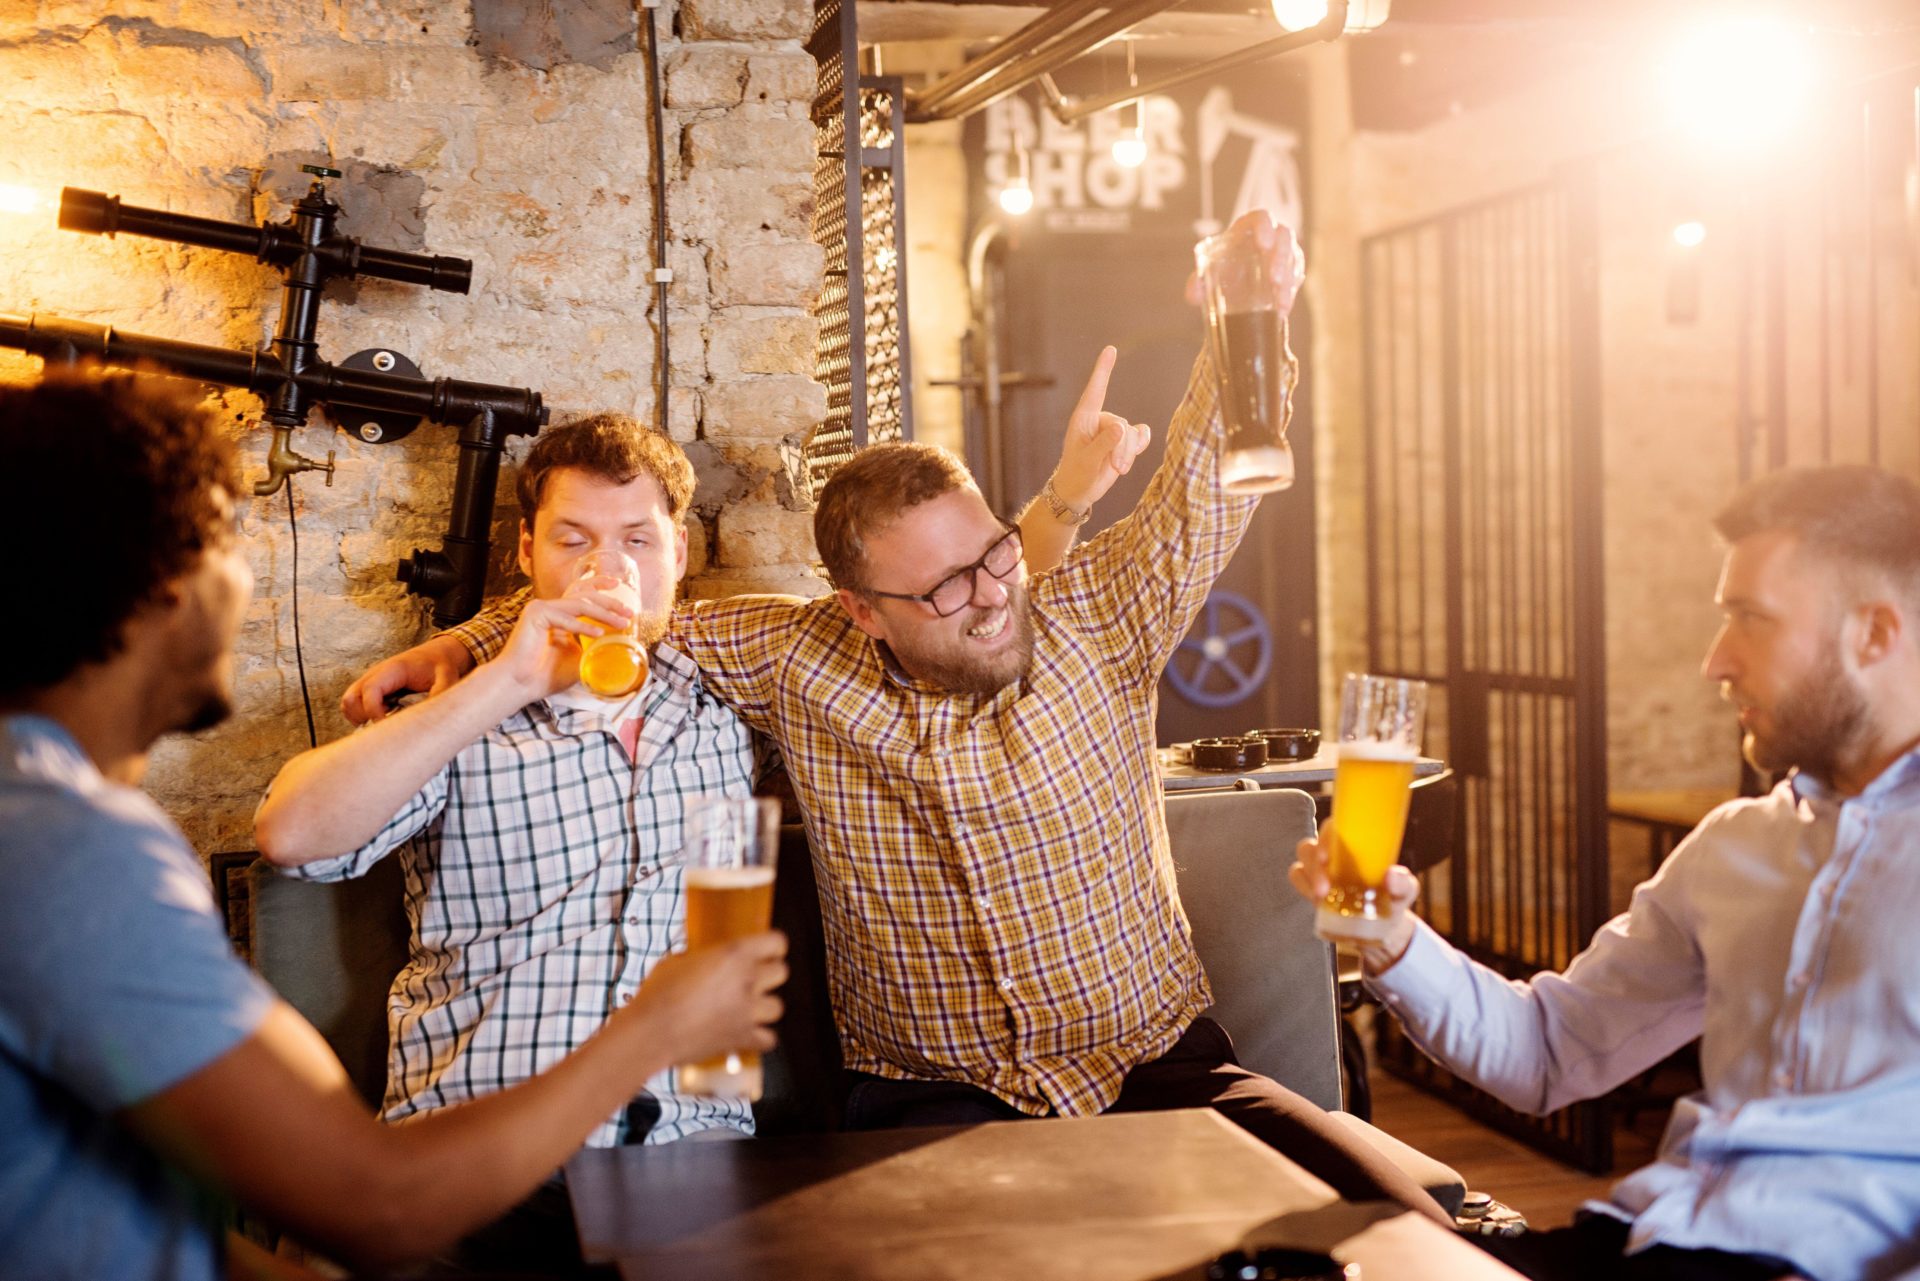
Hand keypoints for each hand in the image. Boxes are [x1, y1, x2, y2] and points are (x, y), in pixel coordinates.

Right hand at [340, 637, 472, 724]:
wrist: (436, 655)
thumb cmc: (440, 666)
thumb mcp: (447, 679)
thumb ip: (439, 695)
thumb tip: (429, 716)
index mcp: (393, 669)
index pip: (370, 690)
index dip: (373, 712)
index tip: (386, 727)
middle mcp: (375, 674)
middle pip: (351, 699)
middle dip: (364, 718)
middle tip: (386, 727)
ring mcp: (370, 681)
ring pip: (348, 704)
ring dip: (360, 718)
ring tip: (384, 722)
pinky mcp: (370, 690)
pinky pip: (353, 706)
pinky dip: (361, 717)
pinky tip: (382, 719)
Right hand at [489, 586, 632, 701]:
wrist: (521, 686)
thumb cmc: (546, 675)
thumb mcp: (580, 658)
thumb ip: (595, 646)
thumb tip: (621, 645)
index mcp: (560, 615)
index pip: (581, 593)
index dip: (599, 585)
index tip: (618, 584)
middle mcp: (550, 608)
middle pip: (584, 594)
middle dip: (609, 601)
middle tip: (628, 610)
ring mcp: (541, 608)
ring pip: (579, 604)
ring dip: (603, 613)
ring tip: (621, 623)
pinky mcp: (535, 614)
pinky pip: (565, 617)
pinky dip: (583, 625)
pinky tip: (599, 633)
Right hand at [623, 932, 787, 1067]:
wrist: (650, 1031)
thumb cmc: (657, 993)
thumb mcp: (678, 960)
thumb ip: (704, 959)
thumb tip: (707, 962)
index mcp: (734, 954)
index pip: (777, 942)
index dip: (771, 947)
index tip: (765, 952)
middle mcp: (747, 980)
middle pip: (782, 972)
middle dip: (768, 975)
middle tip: (752, 980)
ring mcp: (748, 1011)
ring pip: (777, 1007)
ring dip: (764, 1007)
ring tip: (747, 1008)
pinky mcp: (743, 1038)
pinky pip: (769, 1039)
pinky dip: (760, 1037)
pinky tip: (746, 1032)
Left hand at [1048, 345, 1152, 513]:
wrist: (1080, 491)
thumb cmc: (1076, 474)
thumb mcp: (1087, 461)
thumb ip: (1104, 444)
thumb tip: (1122, 428)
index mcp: (1084, 418)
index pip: (1095, 389)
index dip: (1103, 369)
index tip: (1110, 349)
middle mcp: (1099, 420)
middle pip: (1122, 425)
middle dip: (1121, 448)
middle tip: (1115, 467)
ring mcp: (1113, 430)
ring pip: (1133, 433)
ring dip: (1128, 453)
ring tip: (1118, 469)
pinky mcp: (1124, 442)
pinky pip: (1141, 435)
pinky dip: (1139, 447)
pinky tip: (1130, 459)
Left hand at [1184, 209, 1306, 315]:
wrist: (1236, 290)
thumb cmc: (1222, 273)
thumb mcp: (1207, 277)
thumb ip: (1197, 283)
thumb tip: (1193, 294)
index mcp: (1248, 229)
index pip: (1261, 217)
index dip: (1265, 227)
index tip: (1264, 244)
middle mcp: (1270, 235)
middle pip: (1284, 236)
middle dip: (1281, 258)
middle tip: (1274, 280)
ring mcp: (1283, 252)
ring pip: (1293, 258)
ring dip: (1288, 279)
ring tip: (1280, 301)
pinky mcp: (1292, 269)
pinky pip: (1296, 277)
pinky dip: (1290, 294)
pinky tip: (1282, 310)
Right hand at [1289, 820, 1419, 972]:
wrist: (1385, 925)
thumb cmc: (1394, 897)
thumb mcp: (1406, 890)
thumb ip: (1402, 883)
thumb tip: (1391, 875)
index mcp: (1355, 843)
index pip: (1335, 827)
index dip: (1327, 835)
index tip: (1328, 856)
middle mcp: (1334, 852)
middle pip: (1311, 845)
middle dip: (1313, 864)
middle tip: (1324, 887)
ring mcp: (1320, 868)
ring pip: (1302, 861)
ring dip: (1308, 877)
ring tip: (1321, 897)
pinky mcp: (1311, 886)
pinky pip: (1298, 878)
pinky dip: (1303, 887)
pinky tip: (1316, 900)